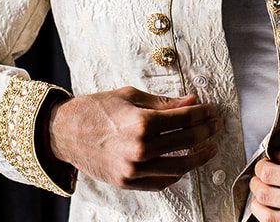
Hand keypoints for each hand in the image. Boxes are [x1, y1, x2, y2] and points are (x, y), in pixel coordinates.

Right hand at [48, 85, 220, 190]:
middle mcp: (140, 149)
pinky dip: (176, 173)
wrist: (64, 132)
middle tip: (215, 125)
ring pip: (178, 167)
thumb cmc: (96, 109)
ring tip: (209, 148)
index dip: (202, 114)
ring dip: (198, 157)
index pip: (185, 119)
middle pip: (186, 142)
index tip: (210, 110)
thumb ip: (164, 103)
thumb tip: (192, 103)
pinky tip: (184, 163)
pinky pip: (161, 182)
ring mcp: (133, 169)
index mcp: (141, 123)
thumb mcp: (131, 96)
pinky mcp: (127, 182)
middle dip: (205, 132)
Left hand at [249, 136, 279, 221]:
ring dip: (260, 205)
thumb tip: (272, 155)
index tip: (264, 163)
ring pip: (269, 219)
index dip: (261, 167)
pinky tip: (277, 208)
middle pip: (265, 197)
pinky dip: (275, 219)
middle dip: (257, 184)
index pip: (269, 175)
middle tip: (260, 177)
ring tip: (264, 194)